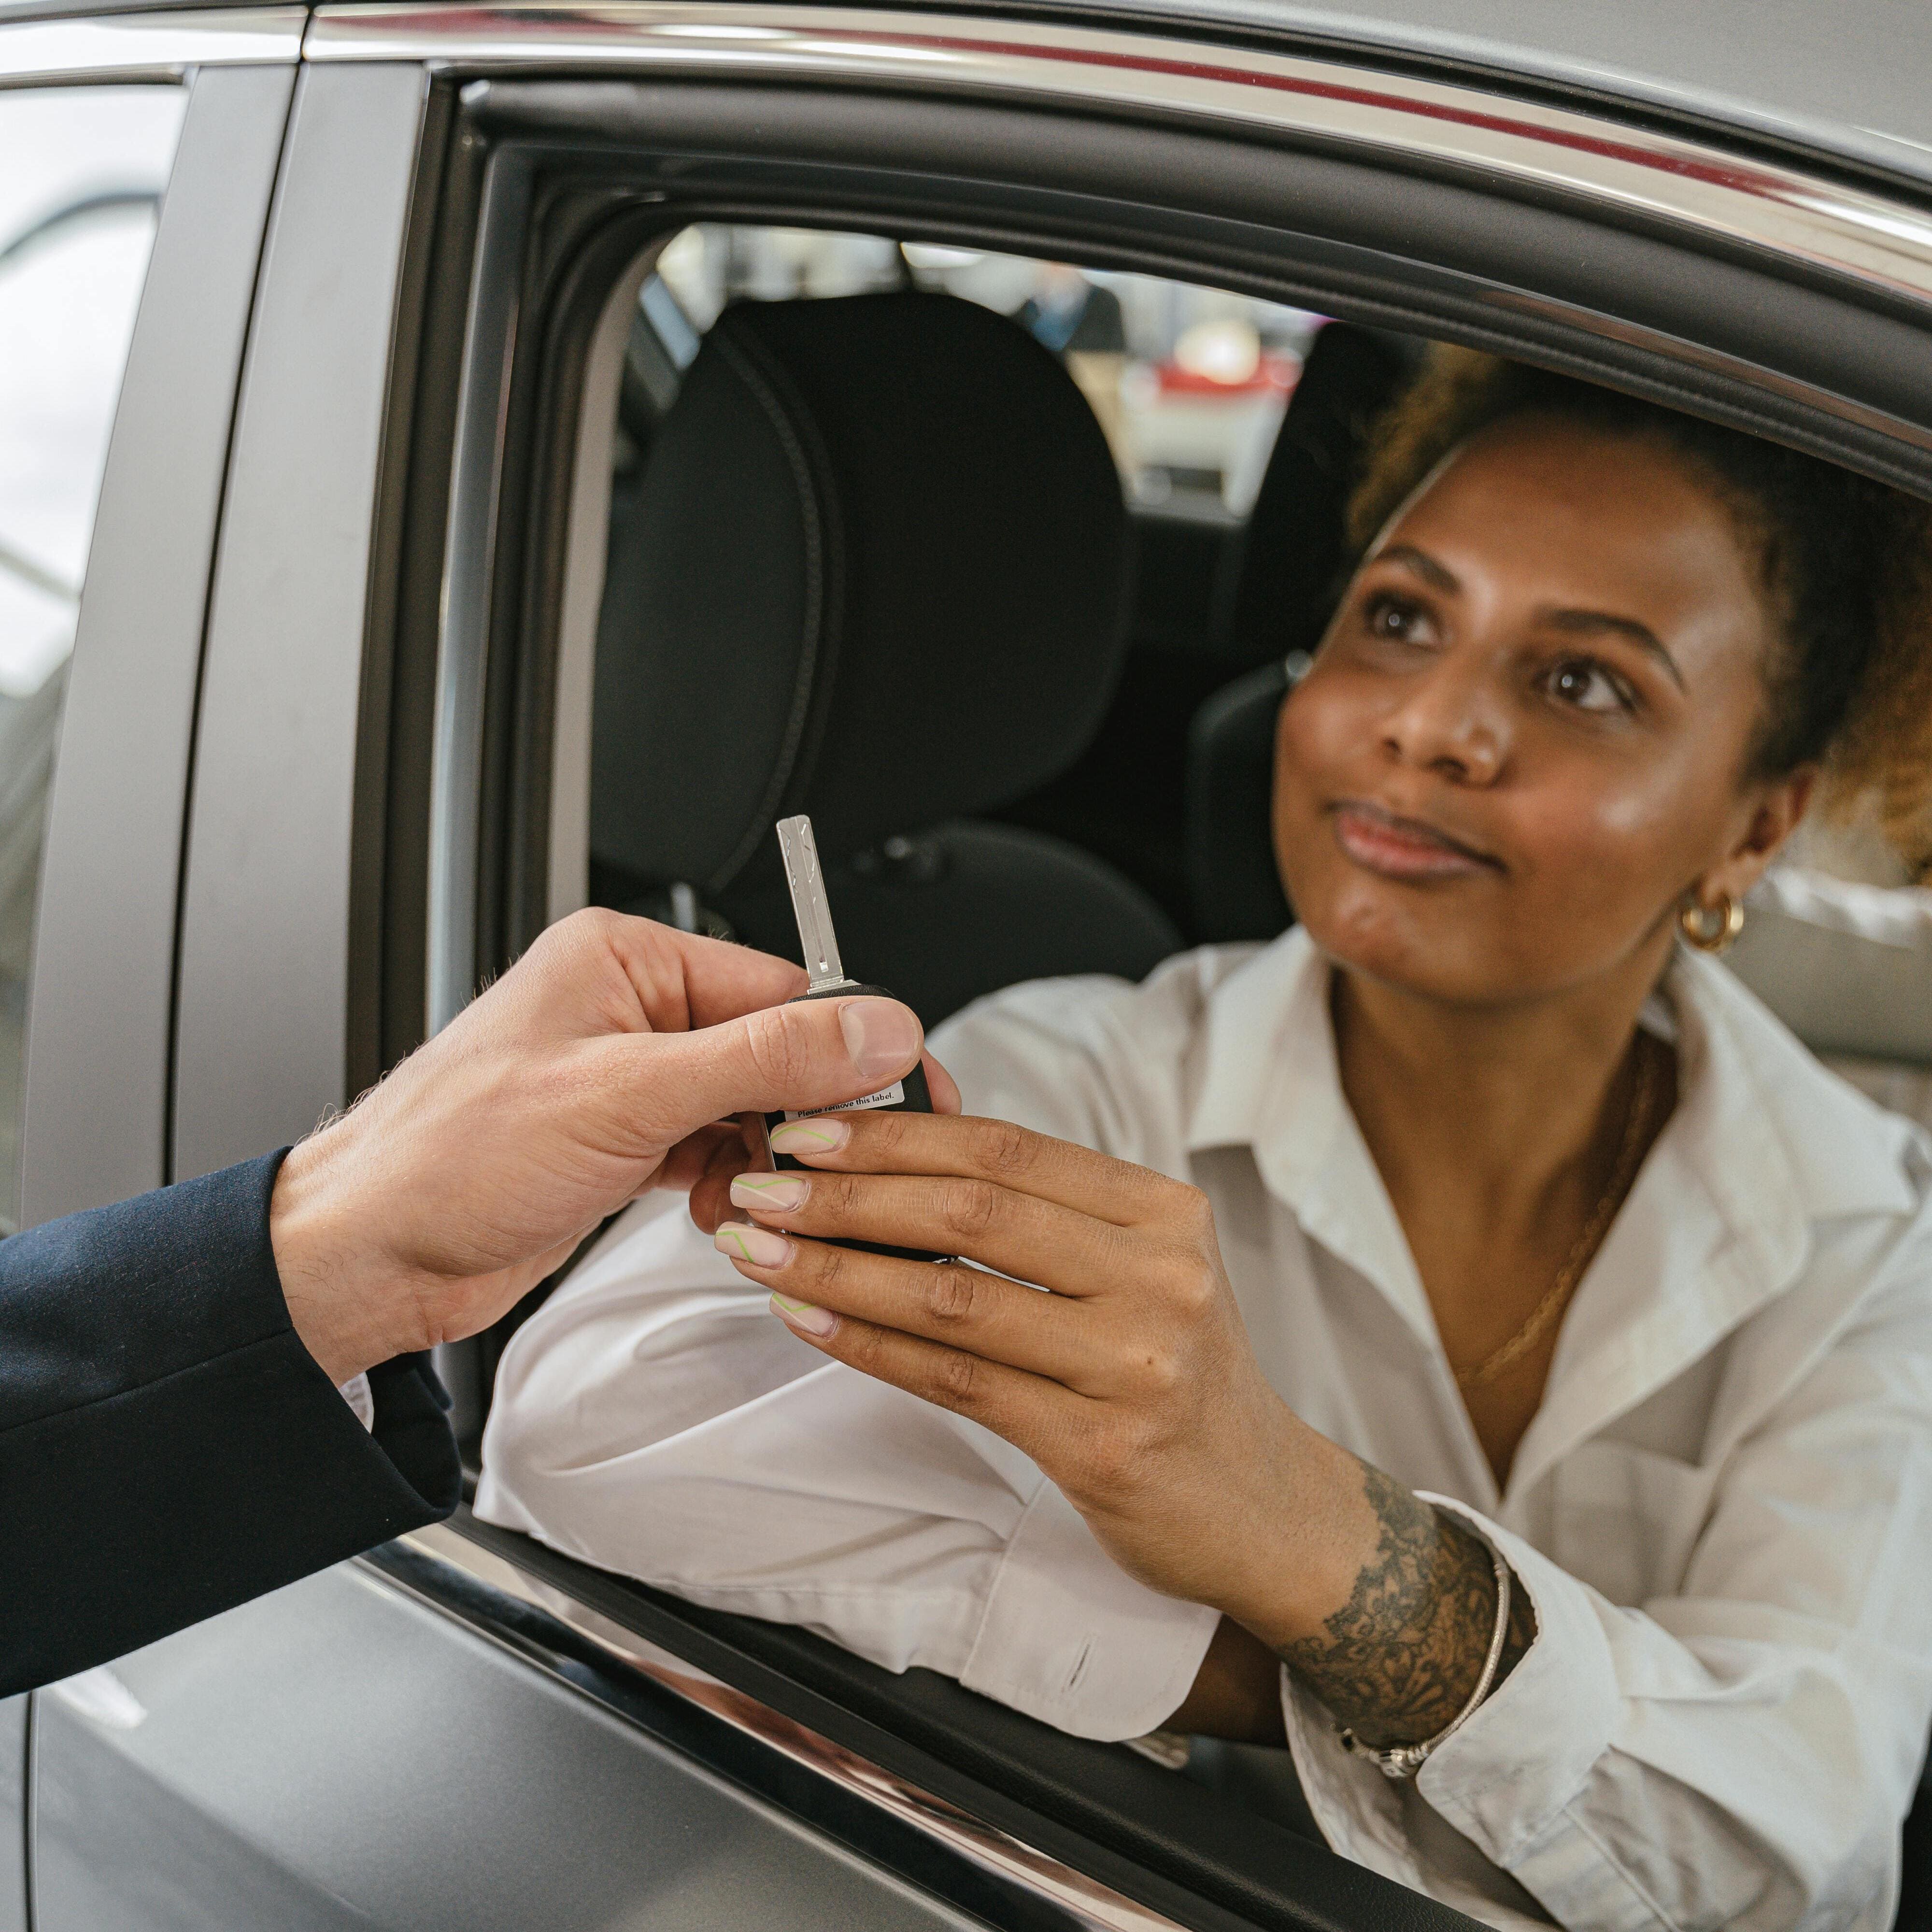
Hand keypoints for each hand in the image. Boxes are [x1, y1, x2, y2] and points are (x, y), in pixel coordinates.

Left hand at [269, 909, 944, 1384]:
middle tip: (832, 1168)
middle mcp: (628, 1008)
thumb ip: (761, 1058)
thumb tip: (872, 1028)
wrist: (366, 1258)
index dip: (849, 1046)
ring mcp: (627, 1078)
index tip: (907, 1093)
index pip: (781, 986)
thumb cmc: (447, 1159)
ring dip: (766, 1161)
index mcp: (625, 960)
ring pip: (750, 1108)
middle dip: (802, 1116)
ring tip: (756, 1200)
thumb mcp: (626, 1097)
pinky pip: (716, 1151)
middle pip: (773, 1049)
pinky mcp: (624, 1140)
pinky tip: (722, 1215)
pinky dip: (732, 1188)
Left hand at [707, 1108, 1355, 1629]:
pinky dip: (871, 1346)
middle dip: (848, 1192)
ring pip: (954, 1295)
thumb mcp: (1140, 1270)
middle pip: (974, 1209)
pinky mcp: (1099, 1444)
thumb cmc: (1177, 1376)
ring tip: (760, 1251)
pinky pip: (957, 1380)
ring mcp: (1133, 1361)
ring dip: (839, 1269)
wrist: (1261, 1506)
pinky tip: (809, 1322)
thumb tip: (901, 1159)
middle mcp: (1158, 1275)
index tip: (810, 1126)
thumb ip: (1044, 1217)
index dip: (896, 1131)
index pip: (1007, 1147)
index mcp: (1162, 1213)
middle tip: (761, 1186)